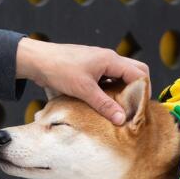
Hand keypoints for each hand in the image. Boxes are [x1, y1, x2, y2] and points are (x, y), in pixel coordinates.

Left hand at [15, 37, 149, 124]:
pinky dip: (109, 90)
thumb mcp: (84, 90)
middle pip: (134, 72)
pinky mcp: (90, 69)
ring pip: (120, 77)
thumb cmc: (59, 69)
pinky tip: (103, 103)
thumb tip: (122, 119)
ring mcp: (99, 63)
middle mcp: (108, 59)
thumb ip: (104, 104)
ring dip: (122, 91)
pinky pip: (107, 79)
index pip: (140, 73)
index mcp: (110, 60)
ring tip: (118, 109)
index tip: (138, 109)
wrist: (36, 60)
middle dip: (136, 90)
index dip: (143, 91)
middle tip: (132, 108)